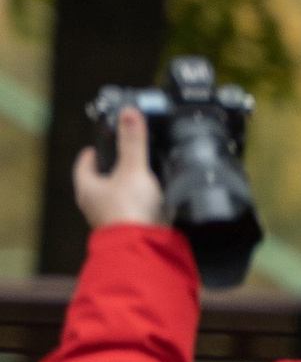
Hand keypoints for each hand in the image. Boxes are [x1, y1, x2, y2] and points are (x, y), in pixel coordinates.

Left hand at [74, 104, 164, 232]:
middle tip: (125, 156)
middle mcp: (95, 205)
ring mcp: (111, 219)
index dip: (93, 151)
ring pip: (116, 197)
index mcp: (88, 188)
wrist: (143, 248)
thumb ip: (133, 141)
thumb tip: (129, 113)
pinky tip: (154, 199)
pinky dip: (140, 204)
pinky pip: (132, 211)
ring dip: (127, 187)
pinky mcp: (129, 229)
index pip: (84, 163)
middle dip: (112, 169)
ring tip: (143, 175)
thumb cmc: (129, 211)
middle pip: (100, 180)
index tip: (101, 143)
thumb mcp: (133, 168)